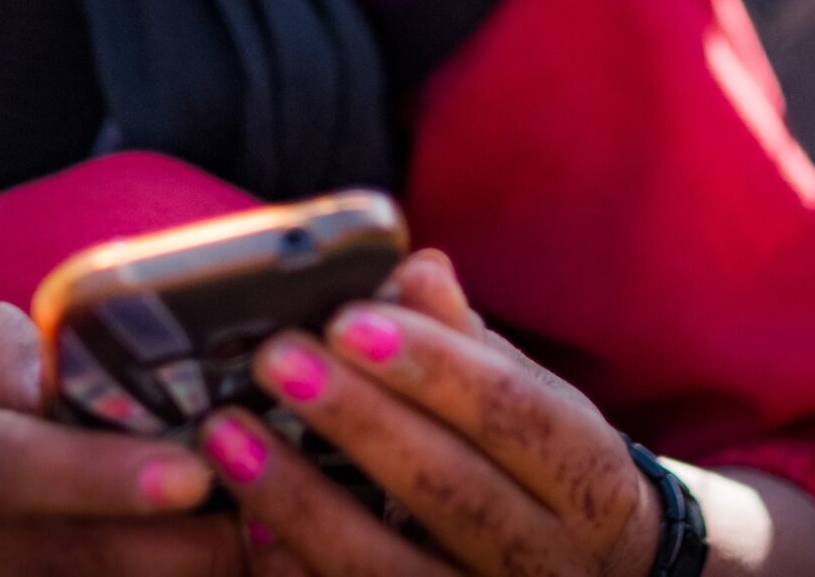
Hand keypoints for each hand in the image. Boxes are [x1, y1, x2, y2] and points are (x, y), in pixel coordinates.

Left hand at [201, 252, 659, 576]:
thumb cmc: (543, 468)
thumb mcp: (532, 402)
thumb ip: (468, 342)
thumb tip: (416, 269)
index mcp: (585, 474)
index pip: (513, 411)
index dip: (432, 364)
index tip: (348, 319)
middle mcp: (548, 555)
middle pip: (451, 489)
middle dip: (357, 420)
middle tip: (275, 359)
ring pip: (392, 566)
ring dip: (302, 499)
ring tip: (229, 435)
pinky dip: (296, 566)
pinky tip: (248, 517)